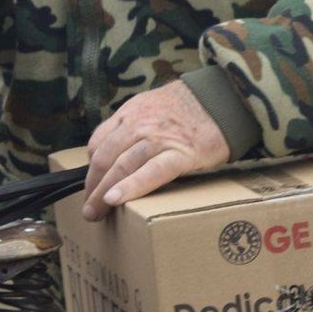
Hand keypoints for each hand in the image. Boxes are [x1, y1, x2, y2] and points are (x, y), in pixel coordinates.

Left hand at [82, 81, 229, 220]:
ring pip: (121, 166)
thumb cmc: (190, 106)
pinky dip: (130, 187)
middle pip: (104, 158)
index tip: (92, 184)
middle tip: (88, 208)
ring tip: (95, 213)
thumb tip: (117, 148)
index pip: (99, 142)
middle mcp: (139, 124)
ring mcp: (159, 139)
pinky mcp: (180, 155)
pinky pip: (150, 173)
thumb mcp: (153, 104)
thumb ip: (134, 123)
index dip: (91, 167)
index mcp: (131, 112)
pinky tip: (115, 199)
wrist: (224, 99)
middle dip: (92, 186)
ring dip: (102, 192)